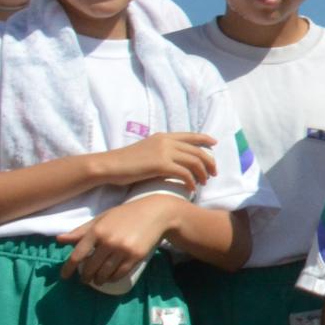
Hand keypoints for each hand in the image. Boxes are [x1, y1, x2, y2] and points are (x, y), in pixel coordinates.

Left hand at [58, 194, 178, 285]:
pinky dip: (112, 278)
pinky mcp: (135, 256)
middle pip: (91, 267)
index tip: (65, 276)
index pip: (78, 254)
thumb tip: (59, 240)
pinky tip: (110, 278)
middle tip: (85, 279)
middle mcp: (108, 241)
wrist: (156, 213)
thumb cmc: (125, 214)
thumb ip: (81, 231)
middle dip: (85, 276)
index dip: (69, 268)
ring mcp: (122, 250)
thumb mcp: (102, 218)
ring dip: (99, 280)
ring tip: (98, 280)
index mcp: (97, 230)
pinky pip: (119, 273)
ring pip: (104, 273)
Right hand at [101, 132, 218, 191]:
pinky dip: (191, 181)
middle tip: (213, 173)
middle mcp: (166, 141)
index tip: (215, 144)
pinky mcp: (161, 164)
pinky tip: (191, 188)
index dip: (205, 139)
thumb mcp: (147, 149)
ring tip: (204, 182)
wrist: (110, 165)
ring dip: (202, 173)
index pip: (190, 135)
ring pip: (194, 162)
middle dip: (209, 162)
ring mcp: (164, 152)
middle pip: (197, 150)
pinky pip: (184, 173)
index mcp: (163, 136)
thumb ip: (161, 150)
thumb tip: (174, 158)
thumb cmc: (126, 162)